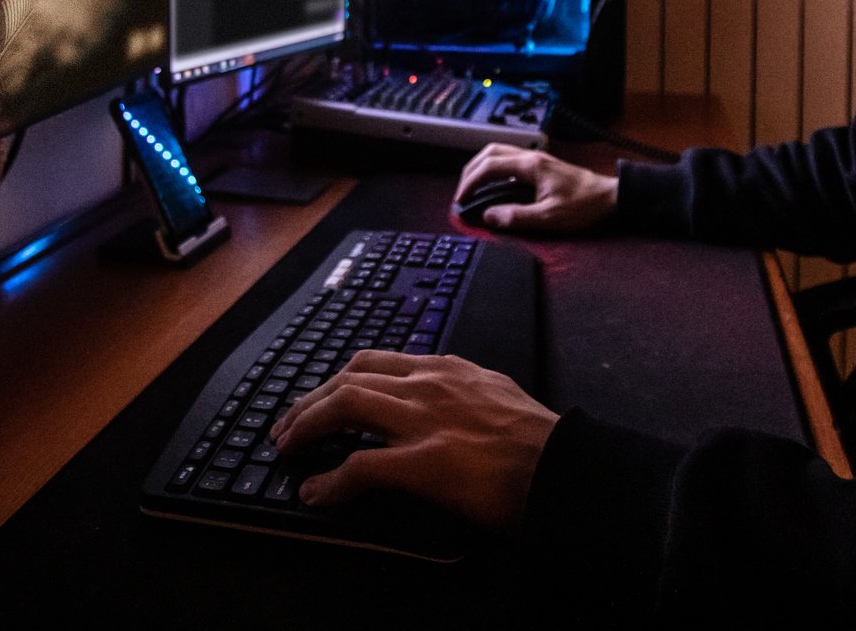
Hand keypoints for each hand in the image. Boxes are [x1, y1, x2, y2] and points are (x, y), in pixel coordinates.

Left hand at [271, 350, 556, 530]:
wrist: (569, 468)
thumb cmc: (542, 443)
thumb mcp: (496, 395)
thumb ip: (461, 392)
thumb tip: (438, 408)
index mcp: (448, 368)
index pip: (376, 361)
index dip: (337, 380)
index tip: (319, 398)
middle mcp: (430, 383)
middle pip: (349, 377)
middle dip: (309, 401)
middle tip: (287, 425)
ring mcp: (426, 420)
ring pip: (344, 406)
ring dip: (306, 426)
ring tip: (287, 448)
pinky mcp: (426, 462)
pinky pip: (360, 466)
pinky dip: (330, 481)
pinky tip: (316, 494)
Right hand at [454, 144, 616, 231]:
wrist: (609, 197)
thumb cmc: (584, 205)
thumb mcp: (549, 218)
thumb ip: (517, 217)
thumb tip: (488, 216)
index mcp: (530, 166)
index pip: (488, 166)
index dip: (470, 182)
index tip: (460, 199)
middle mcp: (531, 157)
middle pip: (489, 152)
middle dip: (470, 170)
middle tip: (462, 191)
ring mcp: (536, 159)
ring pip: (499, 152)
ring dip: (481, 167)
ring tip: (472, 187)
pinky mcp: (541, 166)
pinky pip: (509, 159)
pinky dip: (494, 168)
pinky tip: (494, 185)